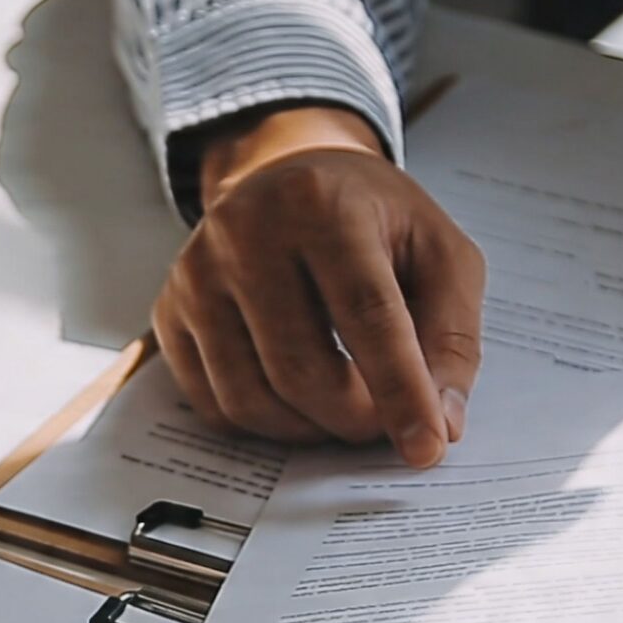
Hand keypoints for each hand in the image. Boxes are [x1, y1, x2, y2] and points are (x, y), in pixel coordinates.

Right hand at [158, 103, 485, 467]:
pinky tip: (294, 400)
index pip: (366, 316)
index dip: (401, 391)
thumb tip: (441, 424)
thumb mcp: (439, 253)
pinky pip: (212, 404)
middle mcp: (246, 233)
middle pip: (302, 370)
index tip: (427, 448)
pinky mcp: (170, 311)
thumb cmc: (371, 219)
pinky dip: (262, 424)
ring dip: (308, 429)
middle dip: (353, 419)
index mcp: (323, 205)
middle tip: (383, 423)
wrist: (287, 174)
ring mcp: (197, 275)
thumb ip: (451, 336)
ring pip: (250, 398)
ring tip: (343, 407)